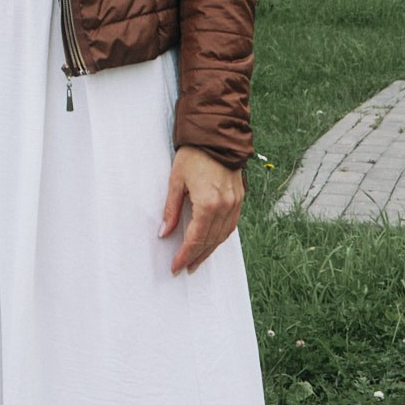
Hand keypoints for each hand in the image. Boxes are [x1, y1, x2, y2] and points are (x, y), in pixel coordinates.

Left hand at [160, 147, 243, 274]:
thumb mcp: (176, 181)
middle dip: (197, 257)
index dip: (185, 255)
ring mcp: (235, 203)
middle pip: (210, 241)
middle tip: (185, 268)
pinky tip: (212, 241)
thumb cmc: (194, 155)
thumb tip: (164, 232)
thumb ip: (171, 209)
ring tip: (197, 260)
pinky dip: (221, 237)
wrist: (216, 136)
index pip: (196, 239)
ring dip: (210, 250)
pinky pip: (231, 225)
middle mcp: (225, 207)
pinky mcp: (239, 198)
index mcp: (208, 204)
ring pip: (223, 236)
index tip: (176, 266)